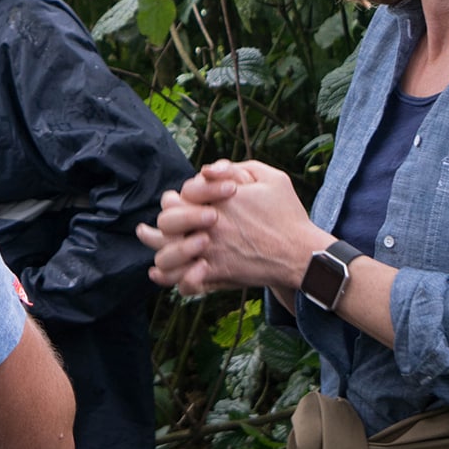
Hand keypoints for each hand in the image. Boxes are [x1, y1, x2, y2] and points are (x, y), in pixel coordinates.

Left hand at [137, 160, 325, 295]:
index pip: (183, 193)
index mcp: (219, 201)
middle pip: (169, 221)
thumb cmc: (287, 215)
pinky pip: (184, 281)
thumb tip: (207, 168)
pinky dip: (172, 280)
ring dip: (158, 246)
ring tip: (148, 238)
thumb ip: (237, 168)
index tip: (186, 197)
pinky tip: (161, 274)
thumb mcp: (271, 178)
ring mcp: (210, 253)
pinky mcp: (216, 275)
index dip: (182, 195)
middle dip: (165, 218)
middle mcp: (210, 227)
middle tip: (165, 216)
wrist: (301, 254)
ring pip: (168, 254)